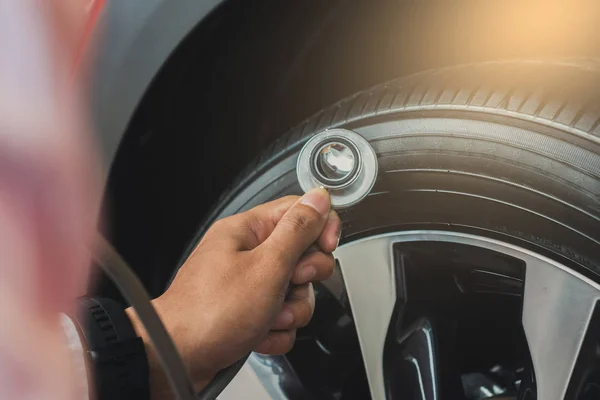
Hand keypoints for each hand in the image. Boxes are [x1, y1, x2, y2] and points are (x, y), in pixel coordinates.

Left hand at [126, 188, 340, 397]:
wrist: (178, 358)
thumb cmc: (210, 312)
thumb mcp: (266, 266)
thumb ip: (297, 231)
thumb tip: (318, 198)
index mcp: (248, 230)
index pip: (298, 211)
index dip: (320, 227)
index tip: (326, 246)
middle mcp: (247, 254)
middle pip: (302, 255)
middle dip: (303, 279)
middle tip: (288, 284)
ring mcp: (247, 285)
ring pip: (295, 291)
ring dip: (290, 311)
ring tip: (268, 318)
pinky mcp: (248, 312)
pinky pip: (281, 317)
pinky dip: (275, 330)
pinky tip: (258, 335)